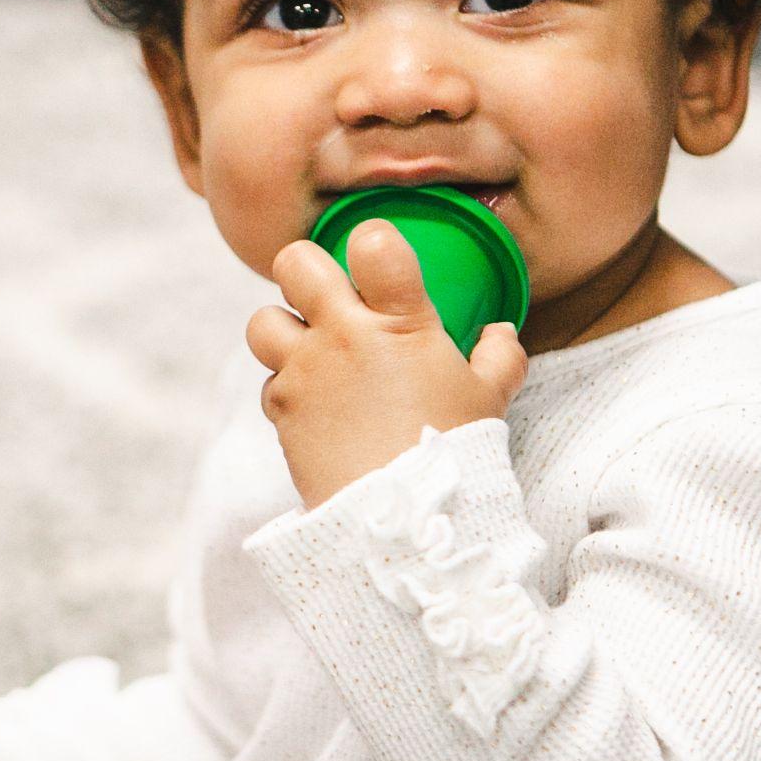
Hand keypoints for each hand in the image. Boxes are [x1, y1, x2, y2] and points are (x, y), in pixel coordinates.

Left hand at [246, 220, 527, 511]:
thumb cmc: (453, 453)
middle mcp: (344, 334)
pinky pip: (269, 382)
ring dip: (282, 331)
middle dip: (305, 271)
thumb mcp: (490, 400)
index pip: (373, 242)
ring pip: (262, 320)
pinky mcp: (282, 409)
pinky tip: (316, 408)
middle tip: (325, 296)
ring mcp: (306, 370)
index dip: (372, 243)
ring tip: (310, 353)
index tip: (378, 264)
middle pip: (295, 263)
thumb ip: (498, 356)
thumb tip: (498, 333)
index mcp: (402, 320)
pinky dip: (286, 390)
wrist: (404, 518)